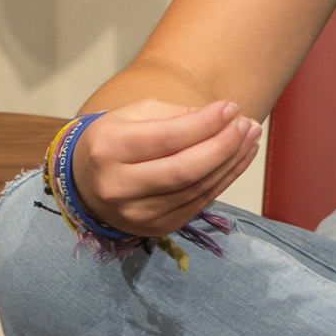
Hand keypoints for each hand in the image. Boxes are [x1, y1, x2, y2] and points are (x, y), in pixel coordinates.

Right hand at [70, 97, 261, 238]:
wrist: (86, 183)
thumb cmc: (114, 140)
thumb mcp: (135, 115)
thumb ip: (177, 115)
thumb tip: (226, 118)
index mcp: (108, 148)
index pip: (167, 137)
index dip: (205, 123)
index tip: (231, 107)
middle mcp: (118, 185)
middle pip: (185, 169)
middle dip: (224, 145)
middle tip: (247, 125)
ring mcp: (137, 214)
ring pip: (196, 189)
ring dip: (231, 162)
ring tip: (250, 138)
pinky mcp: (156, 228)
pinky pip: (199, 203)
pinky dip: (224, 180)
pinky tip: (238, 159)